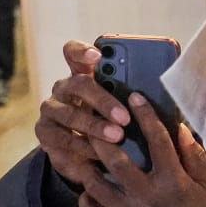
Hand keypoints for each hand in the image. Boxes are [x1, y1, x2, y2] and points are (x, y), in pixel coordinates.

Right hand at [34, 41, 131, 187]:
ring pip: (70, 114)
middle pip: (79, 84)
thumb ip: (130, 93)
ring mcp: (52, 109)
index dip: (83, 51)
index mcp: (82, 72)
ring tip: (117, 136)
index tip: (98, 56)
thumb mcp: (120, 105)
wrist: (84, 151)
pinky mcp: (45, 133)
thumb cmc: (109, 119)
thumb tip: (160, 90)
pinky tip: (101, 155)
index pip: (74, 52)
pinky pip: (64, 140)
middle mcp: (64, 87)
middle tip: (124, 116)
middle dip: (103, 99)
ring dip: (95, 126)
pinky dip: (85, 148)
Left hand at [80, 96, 205, 206]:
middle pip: (116, 160)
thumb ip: (194, 156)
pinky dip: (84, 199)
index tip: (135, 97)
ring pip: (96, 185)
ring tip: (82, 151)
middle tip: (94, 122)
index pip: (157, 140)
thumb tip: (180, 128)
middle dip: (102, 138)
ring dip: (86, 165)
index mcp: (172, 181)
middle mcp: (147, 196)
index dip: (145, 115)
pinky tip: (87, 188)